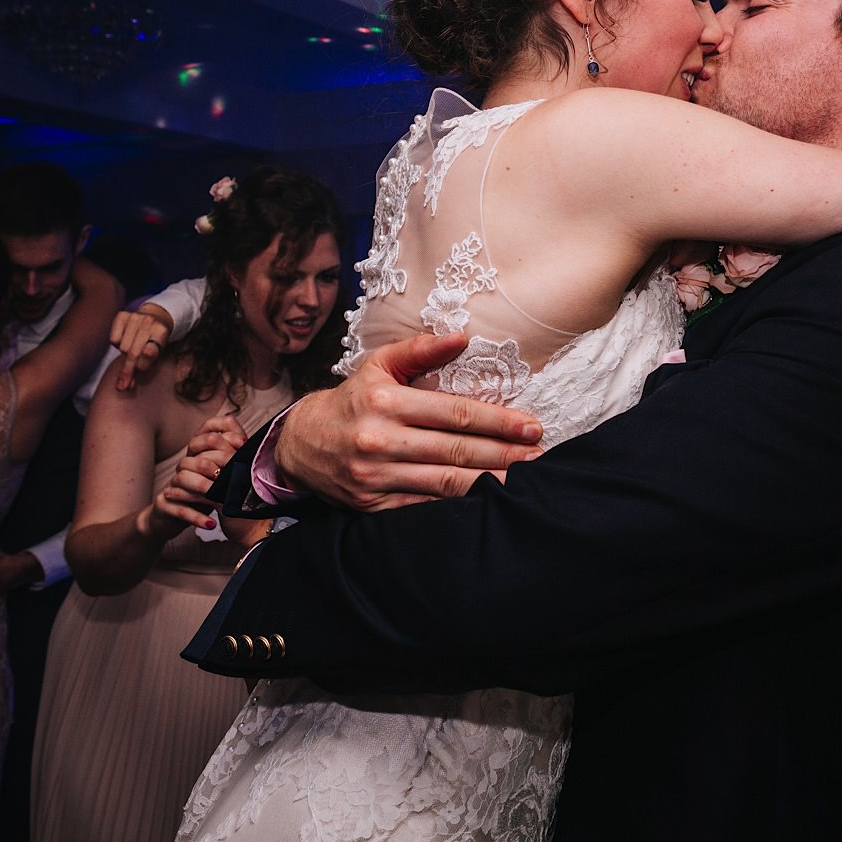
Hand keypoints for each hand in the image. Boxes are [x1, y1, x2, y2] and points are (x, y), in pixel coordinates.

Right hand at [110, 303, 174, 390]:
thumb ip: (143, 368)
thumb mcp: (157, 353)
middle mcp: (149, 322)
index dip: (142, 366)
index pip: (149, 352)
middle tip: (124, 385)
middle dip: (128, 370)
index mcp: (161, 331)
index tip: (133, 382)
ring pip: (122, 347)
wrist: (156, 315)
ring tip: (132, 349)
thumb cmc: (154, 340)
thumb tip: (125, 386)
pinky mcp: (122, 315)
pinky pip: (113, 338)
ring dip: (125, 353)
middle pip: (133, 353)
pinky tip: (125, 339)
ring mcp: (135, 317)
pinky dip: (117, 343)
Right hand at [145, 416, 243, 536]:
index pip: (205, 433)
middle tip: (230, 475)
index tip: (243, 446)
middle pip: (194, 455)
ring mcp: (172, 486)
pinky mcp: (163, 505)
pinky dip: (196, 517)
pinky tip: (211, 524)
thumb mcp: (219, 479)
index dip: (225, 437)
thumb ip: (233, 464)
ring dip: (203, 487)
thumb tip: (252, 450)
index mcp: (197, 456)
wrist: (171, 519)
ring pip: (182, 477)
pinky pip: (178, 508)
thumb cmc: (200, 497)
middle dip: (214, 462)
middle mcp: (183, 467)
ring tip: (218, 499)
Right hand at [275, 333, 543, 511]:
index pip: (453, 413)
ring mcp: (376, 476)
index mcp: (385, 400)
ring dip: (489, 481)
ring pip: (444, 482)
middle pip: (454, 450)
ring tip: (524, 479)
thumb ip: (421, 351)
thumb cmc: (352, 399)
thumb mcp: (378, 365)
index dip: (496, 420)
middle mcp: (380, 439)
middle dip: (503, 453)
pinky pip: (424, 505)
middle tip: (539, 455)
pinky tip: (487, 501)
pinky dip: (458, 504)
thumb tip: (463, 337)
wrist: (302, 444)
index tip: (531, 425)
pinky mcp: (374, 505)